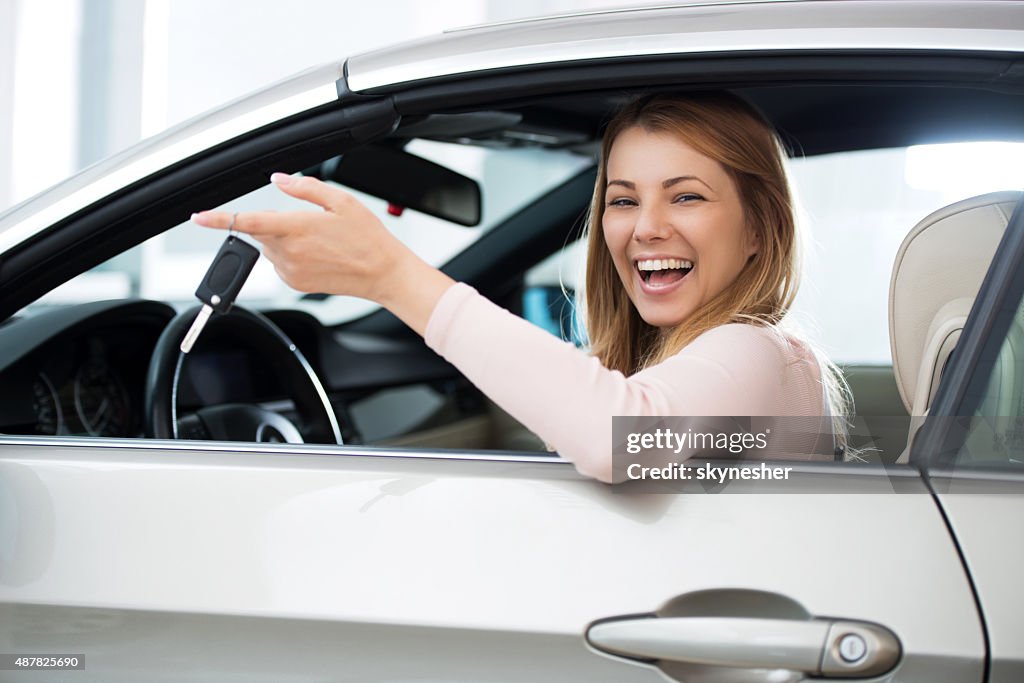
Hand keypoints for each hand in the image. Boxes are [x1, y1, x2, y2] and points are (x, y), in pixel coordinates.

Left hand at [192, 173, 454, 335]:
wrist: (383, 273)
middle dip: (276, 223)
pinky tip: (319, 255)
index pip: (248, 222)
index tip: (199, 217)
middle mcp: (289, 252)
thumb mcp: (341, 201)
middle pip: (262, 232)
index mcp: (297, 228)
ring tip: (320, 242)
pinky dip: (292, 256)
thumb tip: (279, 180)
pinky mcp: (296, 283)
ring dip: (285, 240)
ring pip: (271, 248)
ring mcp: (291, 271)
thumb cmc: (367, 238)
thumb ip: (305, 188)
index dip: (219, 219)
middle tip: (310, 223)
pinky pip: (282, 264)